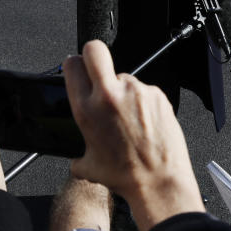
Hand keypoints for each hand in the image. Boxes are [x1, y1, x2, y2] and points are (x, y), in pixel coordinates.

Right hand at [64, 41, 203, 230]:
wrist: (158, 181)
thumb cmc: (125, 175)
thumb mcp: (87, 164)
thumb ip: (75, 149)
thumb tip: (73, 149)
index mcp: (87, 109)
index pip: (72, 64)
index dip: (74, 64)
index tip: (78, 70)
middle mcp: (110, 95)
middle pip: (95, 49)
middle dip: (92, 54)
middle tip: (97, 69)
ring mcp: (136, 92)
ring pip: (123, 76)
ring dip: (123, 91)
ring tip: (128, 118)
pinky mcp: (156, 94)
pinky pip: (143, 90)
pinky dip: (142, 102)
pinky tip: (144, 123)